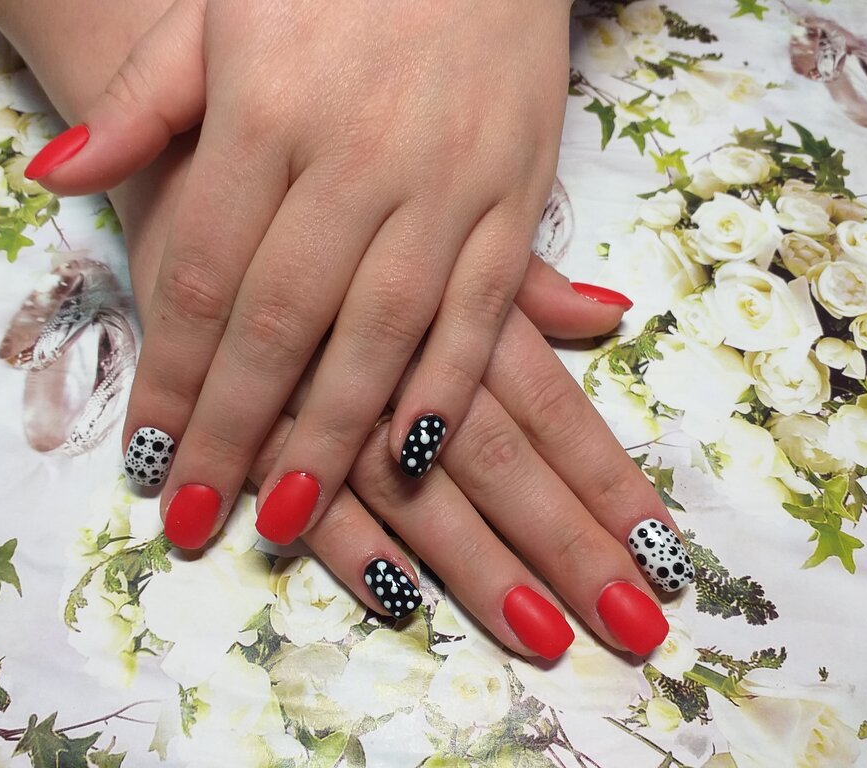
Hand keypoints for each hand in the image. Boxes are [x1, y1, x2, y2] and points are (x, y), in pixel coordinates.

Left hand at [26, 0, 578, 547]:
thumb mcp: (218, 14)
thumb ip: (143, 103)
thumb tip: (54, 177)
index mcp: (267, 112)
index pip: (209, 275)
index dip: (176, 377)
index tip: (150, 458)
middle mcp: (356, 158)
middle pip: (283, 323)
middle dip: (238, 431)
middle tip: (201, 517)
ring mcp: (445, 182)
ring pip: (381, 333)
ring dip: (332, 434)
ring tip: (288, 517)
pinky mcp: (516, 193)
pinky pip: (481, 309)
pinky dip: (447, 386)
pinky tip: (411, 453)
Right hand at [113, 138, 686, 659]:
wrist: (198, 143)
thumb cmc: (331, 177)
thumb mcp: (432, 201)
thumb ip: (519, 276)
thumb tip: (609, 310)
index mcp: (464, 303)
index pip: (557, 413)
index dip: (612, 486)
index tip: (668, 558)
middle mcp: (413, 355)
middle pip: (506, 467)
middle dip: (571, 549)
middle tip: (635, 629)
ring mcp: (334, 390)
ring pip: (423, 496)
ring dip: (482, 571)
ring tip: (546, 639)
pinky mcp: (261, 411)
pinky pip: (312, 491)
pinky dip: (355, 546)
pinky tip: (401, 598)